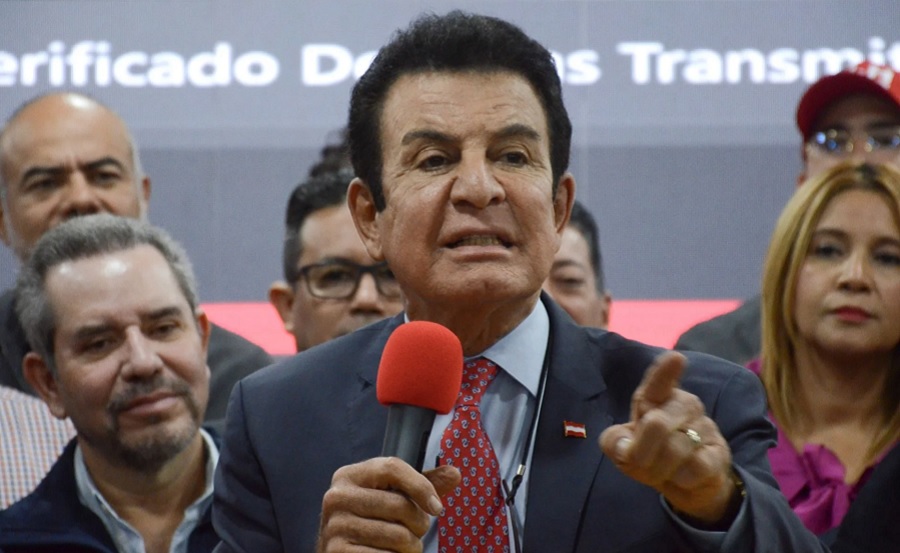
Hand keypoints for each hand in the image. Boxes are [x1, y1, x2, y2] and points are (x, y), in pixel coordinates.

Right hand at [317, 457, 460, 551]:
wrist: (342, 552)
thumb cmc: (373, 520)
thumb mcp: (393, 496)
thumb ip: (421, 485)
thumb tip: (455, 473)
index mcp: (349, 475)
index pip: (392, 467)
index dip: (421, 486)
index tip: (438, 508)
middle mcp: (337, 497)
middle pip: (400, 505)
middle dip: (419, 524)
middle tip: (416, 532)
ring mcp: (335, 527)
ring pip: (398, 536)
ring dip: (412, 547)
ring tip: (405, 547)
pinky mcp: (338, 552)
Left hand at [598, 351, 738, 524]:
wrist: (685, 483)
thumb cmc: (649, 455)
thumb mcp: (622, 449)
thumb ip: (614, 442)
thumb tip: (625, 446)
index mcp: (656, 398)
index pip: (658, 383)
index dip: (665, 371)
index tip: (676, 358)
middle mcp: (683, 404)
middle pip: (656, 425)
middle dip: (642, 453)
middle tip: (641, 465)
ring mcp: (704, 426)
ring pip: (676, 449)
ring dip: (660, 469)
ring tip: (663, 471)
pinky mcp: (719, 451)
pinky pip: (696, 466)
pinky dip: (682, 478)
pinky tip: (683, 476)